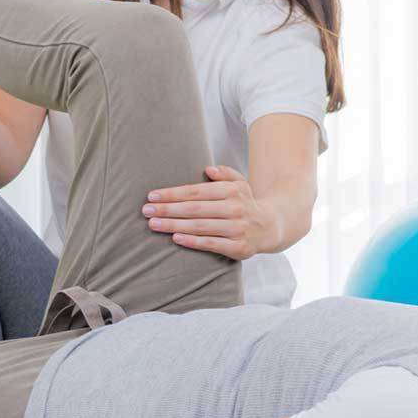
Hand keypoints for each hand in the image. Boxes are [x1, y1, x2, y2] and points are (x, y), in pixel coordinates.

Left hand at [143, 165, 274, 259]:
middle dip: (168, 210)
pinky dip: (193, 242)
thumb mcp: (240, 183)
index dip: (173, 194)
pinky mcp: (239, 247)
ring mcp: (237, 228)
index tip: (152, 197)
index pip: (196, 191)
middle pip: (195, 209)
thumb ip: (225, 173)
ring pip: (200, 227)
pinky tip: (176, 238)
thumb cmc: (245, 203)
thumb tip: (208, 169)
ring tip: (154, 225)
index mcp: (232, 191)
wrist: (272, 227)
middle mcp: (235, 208)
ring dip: (174, 226)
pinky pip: (212, 244)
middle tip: (146, 211)